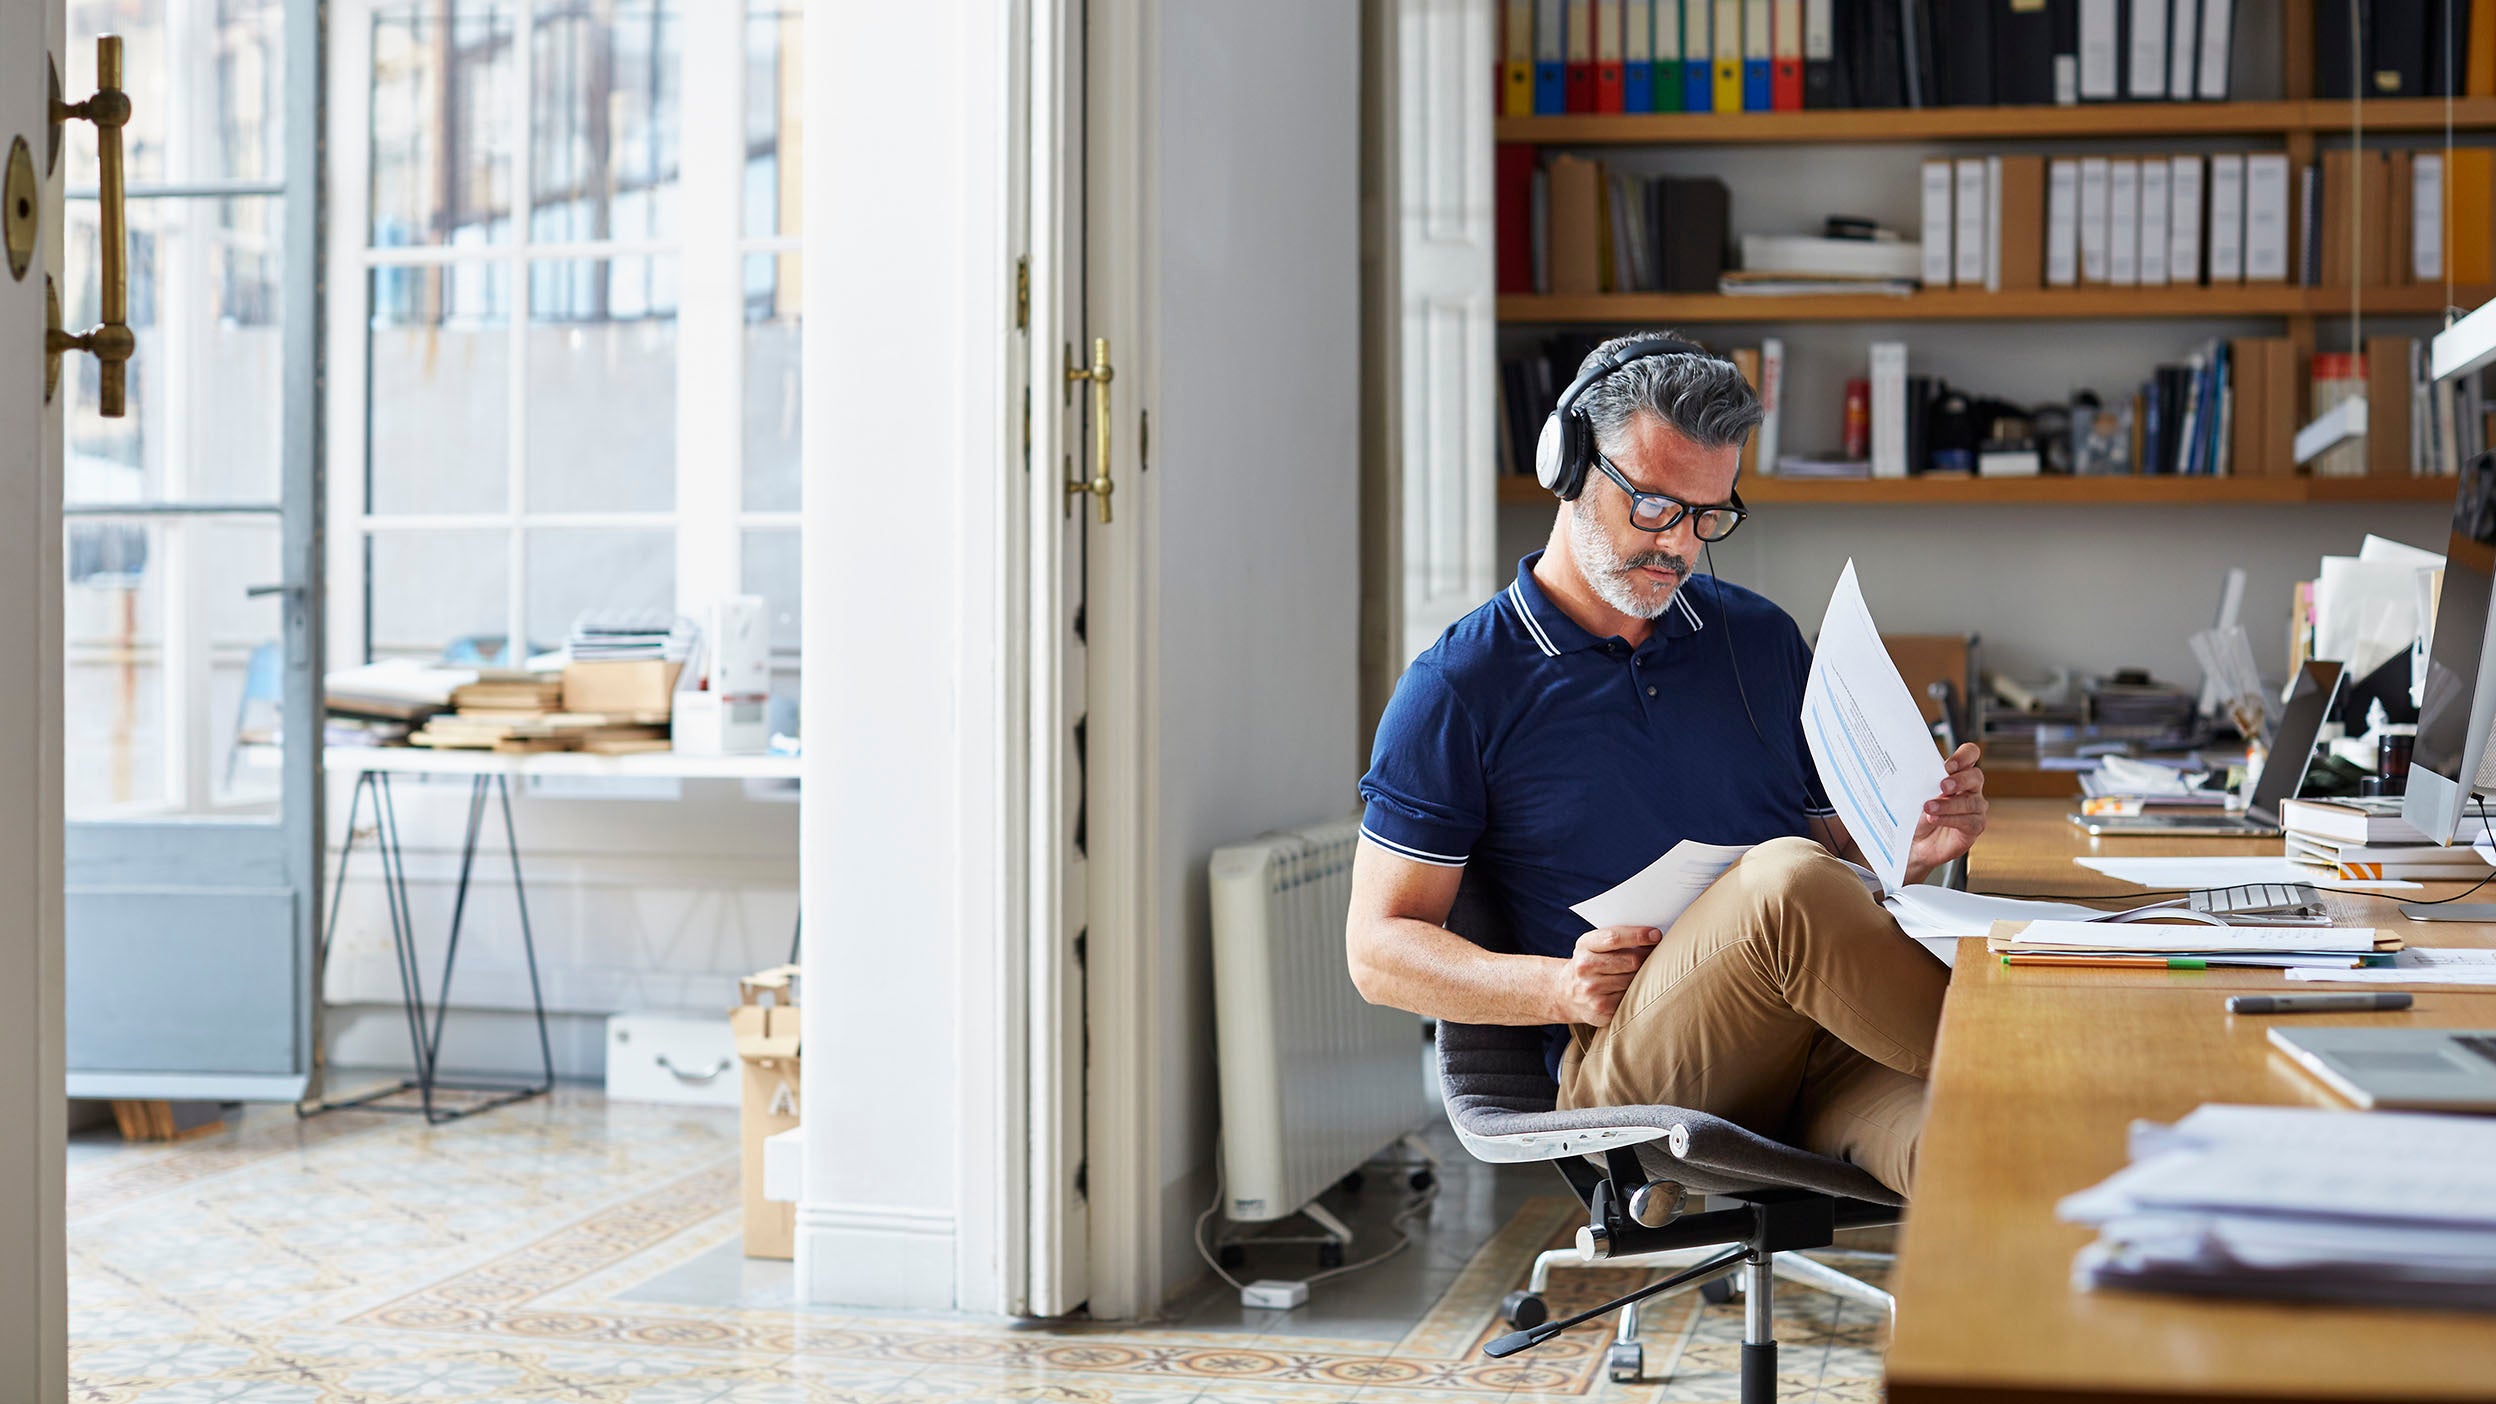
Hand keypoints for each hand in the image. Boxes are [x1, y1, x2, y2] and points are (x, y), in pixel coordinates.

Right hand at [1547, 925, 1661, 1026]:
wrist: (1566, 993)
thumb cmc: (1590, 963)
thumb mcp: (1593, 945)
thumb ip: (1616, 938)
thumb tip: (1653, 936)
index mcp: (1584, 946)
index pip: (1614, 938)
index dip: (1639, 935)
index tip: (1656, 935)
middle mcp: (1584, 968)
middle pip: (1630, 960)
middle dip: (1648, 956)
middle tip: (1658, 953)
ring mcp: (1592, 991)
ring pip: (1633, 980)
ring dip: (1644, 975)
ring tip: (1645, 972)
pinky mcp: (1601, 1010)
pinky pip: (1631, 998)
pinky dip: (1636, 992)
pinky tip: (1634, 989)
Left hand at [1908, 742, 1988, 882]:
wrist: (1914, 841)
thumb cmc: (1917, 813)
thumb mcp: (1917, 793)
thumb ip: (1922, 780)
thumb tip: (1913, 770)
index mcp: (1957, 772)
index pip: (1970, 754)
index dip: (1964, 756)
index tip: (1948, 765)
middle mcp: (1970, 788)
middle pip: (1975, 776)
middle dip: (1959, 780)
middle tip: (1942, 786)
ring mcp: (1975, 807)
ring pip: (1970, 802)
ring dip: (1948, 804)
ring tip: (1929, 807)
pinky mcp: (1974, 826)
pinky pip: (1968, 821)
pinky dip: (1949, 819)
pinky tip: (1934, 819)